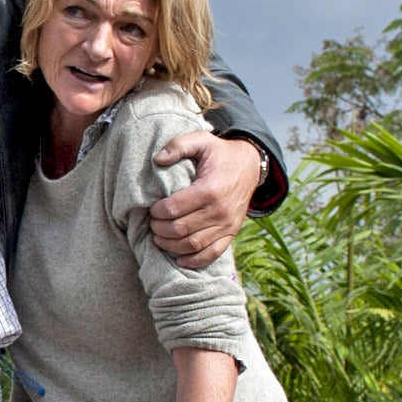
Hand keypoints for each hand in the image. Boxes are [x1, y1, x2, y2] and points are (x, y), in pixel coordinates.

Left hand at [149, 132, 261, 268]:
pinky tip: (178, 259)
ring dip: (170, 246)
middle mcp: (219, 210)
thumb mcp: (201, 140)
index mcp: (209, 189)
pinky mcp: (231, 233)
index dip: (156, 212)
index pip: (173, 209)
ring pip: (192, 245)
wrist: (250, 165)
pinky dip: (193, 261)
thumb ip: (178, 145)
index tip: (151, 209)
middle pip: (179, 230)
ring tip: (159, 238)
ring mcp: (227, 225)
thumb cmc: (220, 154)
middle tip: (151, 224)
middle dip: (159, 230)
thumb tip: (157, 159)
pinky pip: (211, 254)